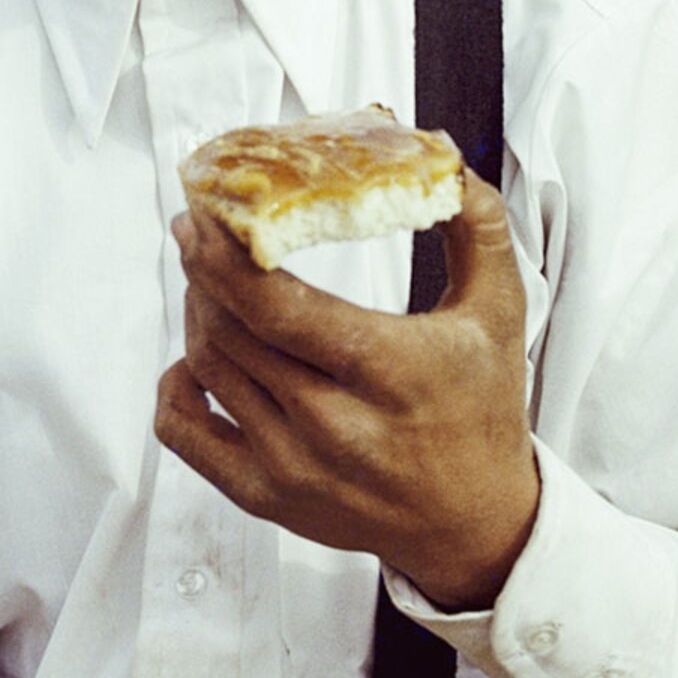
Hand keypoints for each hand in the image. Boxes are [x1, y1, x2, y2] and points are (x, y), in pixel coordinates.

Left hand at [154, 168, 539, 610]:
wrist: (473, 522)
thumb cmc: (482, 411)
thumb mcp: (500, 311)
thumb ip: (475, 225)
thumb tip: (441, 155)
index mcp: (390, 372)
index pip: (279, 309)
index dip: (226, 257)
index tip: (204, 215)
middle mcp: (334, 427)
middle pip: (231, 331)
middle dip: (204, 271)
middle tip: (202, 232)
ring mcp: (293, 468)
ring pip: (208, 367)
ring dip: (198, 313)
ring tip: (210, 282)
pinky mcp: (266, 498)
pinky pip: (186, 435)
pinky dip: (177, 386)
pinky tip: (198, 358)